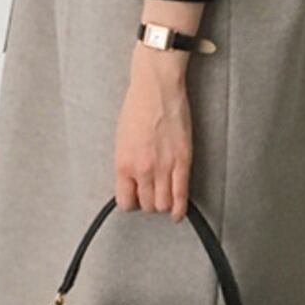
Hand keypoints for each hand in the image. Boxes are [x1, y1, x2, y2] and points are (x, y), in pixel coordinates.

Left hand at [114, 44, 193, 221]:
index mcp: (123, 164)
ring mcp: (163, 168)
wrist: (156, 90)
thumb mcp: (122, 140)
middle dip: (149, 203)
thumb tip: (134, 180)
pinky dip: (180, 209)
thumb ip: (128, 163)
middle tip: (153, 196)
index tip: (136, 200)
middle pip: (146, 204)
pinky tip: (178, 214)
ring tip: (166, 201)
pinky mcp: (182, 162)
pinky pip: (181, 195)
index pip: (125, 201)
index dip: (132, 203)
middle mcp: (142, 170)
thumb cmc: (138, 108)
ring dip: (164, 206)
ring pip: (163, 204)